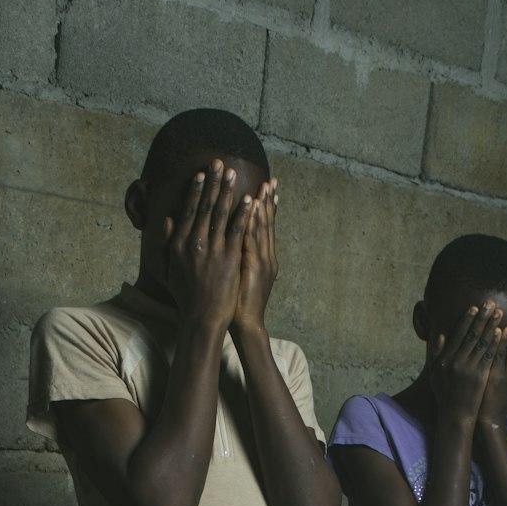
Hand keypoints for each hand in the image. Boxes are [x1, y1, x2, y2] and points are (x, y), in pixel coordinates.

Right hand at [162, 160, 252, 326]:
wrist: (202, 318)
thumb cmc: (186, 296)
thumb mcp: (169, 268)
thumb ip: (167, 242)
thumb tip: (168, 219)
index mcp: (179, 244)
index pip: (188, 210)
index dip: (196, 190)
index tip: (201, 174)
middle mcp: (194, 243)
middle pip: (204, 206)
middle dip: (212, 182)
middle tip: (218, 162)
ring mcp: (212, 251)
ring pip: (220, 214)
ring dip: (227, 190)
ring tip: (232, 172)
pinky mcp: (228, 259)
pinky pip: (237, 231)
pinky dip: (243, 214)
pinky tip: (250, 200)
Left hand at [233, 177, 278, 334]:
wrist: (246, 324)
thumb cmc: (239, 303)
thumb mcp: (242, 277)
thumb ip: (241, 259)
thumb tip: (236, 246)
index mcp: (263, 258)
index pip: (265, 227)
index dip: (267, 207)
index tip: (267, 188)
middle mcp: (266, 256)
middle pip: (268, 223)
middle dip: (268, 201)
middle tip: (270, 180)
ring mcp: (262, 260)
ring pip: (263, 227)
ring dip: (262, 205)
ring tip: (263, 186)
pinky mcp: (254, 266)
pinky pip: (253, 238)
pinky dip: (253, 221)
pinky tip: (252, 207)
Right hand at [429, 301, 502, 423]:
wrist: (455, 416)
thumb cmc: (445, 395)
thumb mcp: (435, 374)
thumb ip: (436, 354)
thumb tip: (442, 335)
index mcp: (445, 359)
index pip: (458, 334)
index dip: (467, 319)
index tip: (475, 307)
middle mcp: (455, 361)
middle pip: (471, 334)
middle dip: (482, 317)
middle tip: (490, 303)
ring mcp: (468, 368)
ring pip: (482, 342)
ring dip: (491, 325)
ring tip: (499, 312)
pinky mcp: (480, 376)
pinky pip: (489, 355)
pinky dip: (496, 342)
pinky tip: (503, 331)